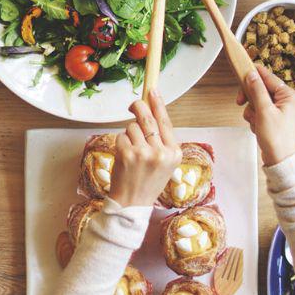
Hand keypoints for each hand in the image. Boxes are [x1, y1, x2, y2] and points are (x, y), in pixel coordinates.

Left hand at [109, 92, 181, 207]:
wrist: (132, 205)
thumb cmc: (147, 182)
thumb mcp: (164, 163)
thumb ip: (161, 140)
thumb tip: (151, 111)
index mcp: (174, 153)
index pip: (166, 121)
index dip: (158, 103)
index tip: (153, 90)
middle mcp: (161, 152)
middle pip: (147, 118)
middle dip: (138, 106)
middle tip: (133, 104)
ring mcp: (144, 153)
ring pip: (132, 127)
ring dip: (129, 135)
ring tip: (132, 152)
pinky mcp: (127, 154)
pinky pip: (121, 137)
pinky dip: (120, 144)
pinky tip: (124, 158)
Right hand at [236, 63, 294, 165]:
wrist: (283, 164)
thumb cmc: (278, 140)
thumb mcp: (264, 112)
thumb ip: (257, 90)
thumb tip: (252, 74)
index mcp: (292, 96)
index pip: (270, 78)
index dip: (254, 75)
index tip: (243, 71)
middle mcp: (292, 102)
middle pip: (264, 91)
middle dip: (252, 100)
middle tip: (241, 102)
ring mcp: (287, 113)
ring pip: (262, 103)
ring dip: (254, 112)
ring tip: (256, 123)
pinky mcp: (282, 122)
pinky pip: (266, 113)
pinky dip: (259, 119)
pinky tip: (259, 128)